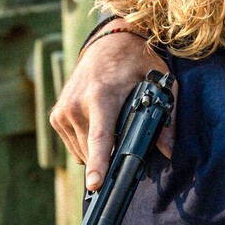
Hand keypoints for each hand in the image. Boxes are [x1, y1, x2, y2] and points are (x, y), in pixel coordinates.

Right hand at [49, 19, 176, 190]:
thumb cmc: (138, 62)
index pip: (100, 136)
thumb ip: (166, 117)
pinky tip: (101, 126)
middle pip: (92, 151)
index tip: (95, 184)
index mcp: (101, 95)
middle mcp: (76, 104)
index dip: (99, 162)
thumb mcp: (161, 83)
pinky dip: (88, 144)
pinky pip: (73, 144)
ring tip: (114, 125)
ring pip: (81, 151)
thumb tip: (169, 150)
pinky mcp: (56, 115)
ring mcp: (63, 110)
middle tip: (128, 141)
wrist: (110, 41)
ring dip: (98, 150)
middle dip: (110, 157)